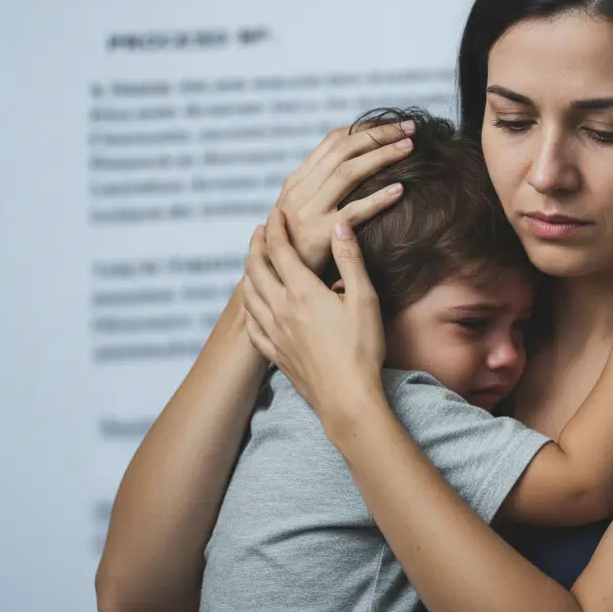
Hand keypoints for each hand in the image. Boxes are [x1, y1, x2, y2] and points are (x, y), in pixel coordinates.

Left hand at [242, 208, 386, 421]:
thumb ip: (350, 260)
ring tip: (253, 263)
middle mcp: (280, 309)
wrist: (347, 398)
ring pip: (249, 295)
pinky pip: (252, 325)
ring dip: (248, 273)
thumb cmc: (361, 349)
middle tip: (259, 231)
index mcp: (302, 292)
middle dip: (256, 245)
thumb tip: (340, 226)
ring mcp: (274, 333)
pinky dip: (248, 308)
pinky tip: (252, 307)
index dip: (275, 228)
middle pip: (257, 269)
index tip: (274, 213)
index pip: (280, 250)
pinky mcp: (275, 353)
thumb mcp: (364, 299)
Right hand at [273, 119, 414, 272]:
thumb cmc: (299, 248)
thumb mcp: (303, 212)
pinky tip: (400, 190)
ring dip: (382, 156)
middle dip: (379, 135)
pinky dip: (378, 199)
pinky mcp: (319, 235)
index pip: (333, 142)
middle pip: (344, 151)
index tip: (393, 125)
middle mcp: (300, 191)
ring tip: (409, 148)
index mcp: (298, 181)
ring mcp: (308, 211)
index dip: (364, 128)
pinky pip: (353, 212)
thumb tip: (354, 164)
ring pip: (348, 173)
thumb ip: (322, 189)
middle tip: (409, 128)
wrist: (279, 282)